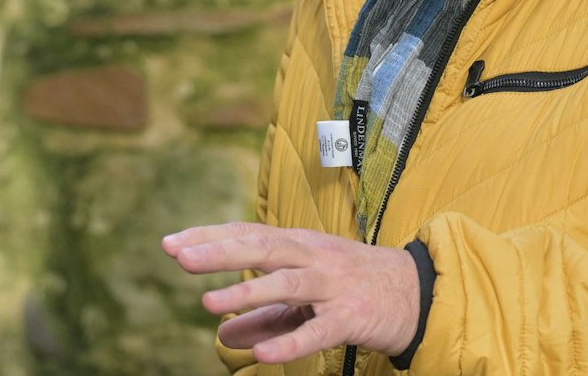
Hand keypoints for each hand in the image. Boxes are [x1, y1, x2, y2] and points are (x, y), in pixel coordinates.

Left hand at [161, 222, 418, 365]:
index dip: (209, 237)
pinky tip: (261, 353)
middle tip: (179, 257)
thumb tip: (221, 334)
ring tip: (206, 303)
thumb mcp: (303, 297)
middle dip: (220, 251)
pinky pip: (318, 330)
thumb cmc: (351, 287)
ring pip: (288, 283)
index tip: (170, 243)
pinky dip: (290, 341)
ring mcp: (333, 285)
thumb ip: (262, 314)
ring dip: (248, 292)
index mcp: (298, 245)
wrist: (417, 293)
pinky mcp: (352, 317)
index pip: (247, 233)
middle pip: (263, 247)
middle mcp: (313, 256)